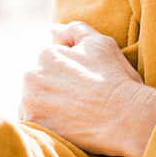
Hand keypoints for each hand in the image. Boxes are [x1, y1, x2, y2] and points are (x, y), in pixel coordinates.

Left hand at [19, 21, 155, 156]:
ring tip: (73, 114)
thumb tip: (52, 29)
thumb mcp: (101, 43)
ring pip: (34, 103)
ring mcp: (30, 101)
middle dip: (54, 89)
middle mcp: (32, 74)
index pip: (50, 63)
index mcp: (46, 53)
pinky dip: (46, 125)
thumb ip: (74, 30)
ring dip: (48, 107)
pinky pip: (33, 124)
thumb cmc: (116, 78)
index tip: (83, 84)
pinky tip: (66, 126)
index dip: (68, 74)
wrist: (125, 116)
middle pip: (39, 82)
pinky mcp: (34, 125)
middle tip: (79, 100)